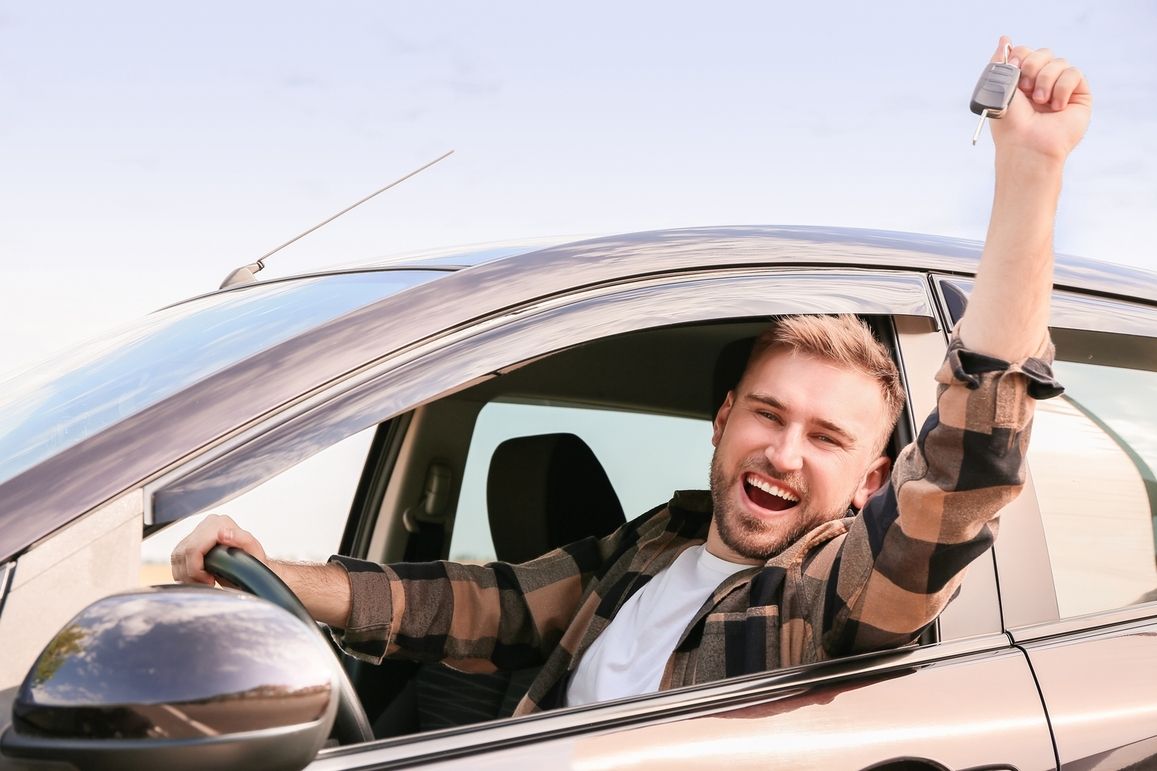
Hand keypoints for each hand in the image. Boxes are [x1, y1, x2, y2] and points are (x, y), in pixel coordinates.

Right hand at [171, 513, 268, 585]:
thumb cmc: (254, 559)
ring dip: (187, 575)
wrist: (251, 563)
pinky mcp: (189, 542)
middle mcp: (206, 524)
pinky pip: (176, 560)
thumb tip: (222, 533)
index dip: (197, 570)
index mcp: (218, 523)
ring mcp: (196, 532)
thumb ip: (242, 539)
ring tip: (204, 581)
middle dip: (192, 575)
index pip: (193, 549)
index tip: (210, 580)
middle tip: (207, 584)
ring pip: (176, 558)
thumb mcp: (254, 551)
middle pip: (182, 554)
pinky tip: (199, 578)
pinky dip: (183, 573)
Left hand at [989, 35, 1091, 161]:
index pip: (1025, 52)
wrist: (1026, 143)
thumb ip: (1000, 63)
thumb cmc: (1010, 122)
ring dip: (1045, 80)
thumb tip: (1005, 38)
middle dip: (1032, 66)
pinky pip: (1074, 73)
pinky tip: (1056, 107)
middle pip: (1043, 52)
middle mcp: (1041, 84)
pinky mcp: (1079, 95)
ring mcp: (1060, 89)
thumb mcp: (999, 89)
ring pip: (1059, 62)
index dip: (1020, 56)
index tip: (1014, 68)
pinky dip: (1062, 88)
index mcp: (1021, 82)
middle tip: (1025, 87)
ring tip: (1040, 102)